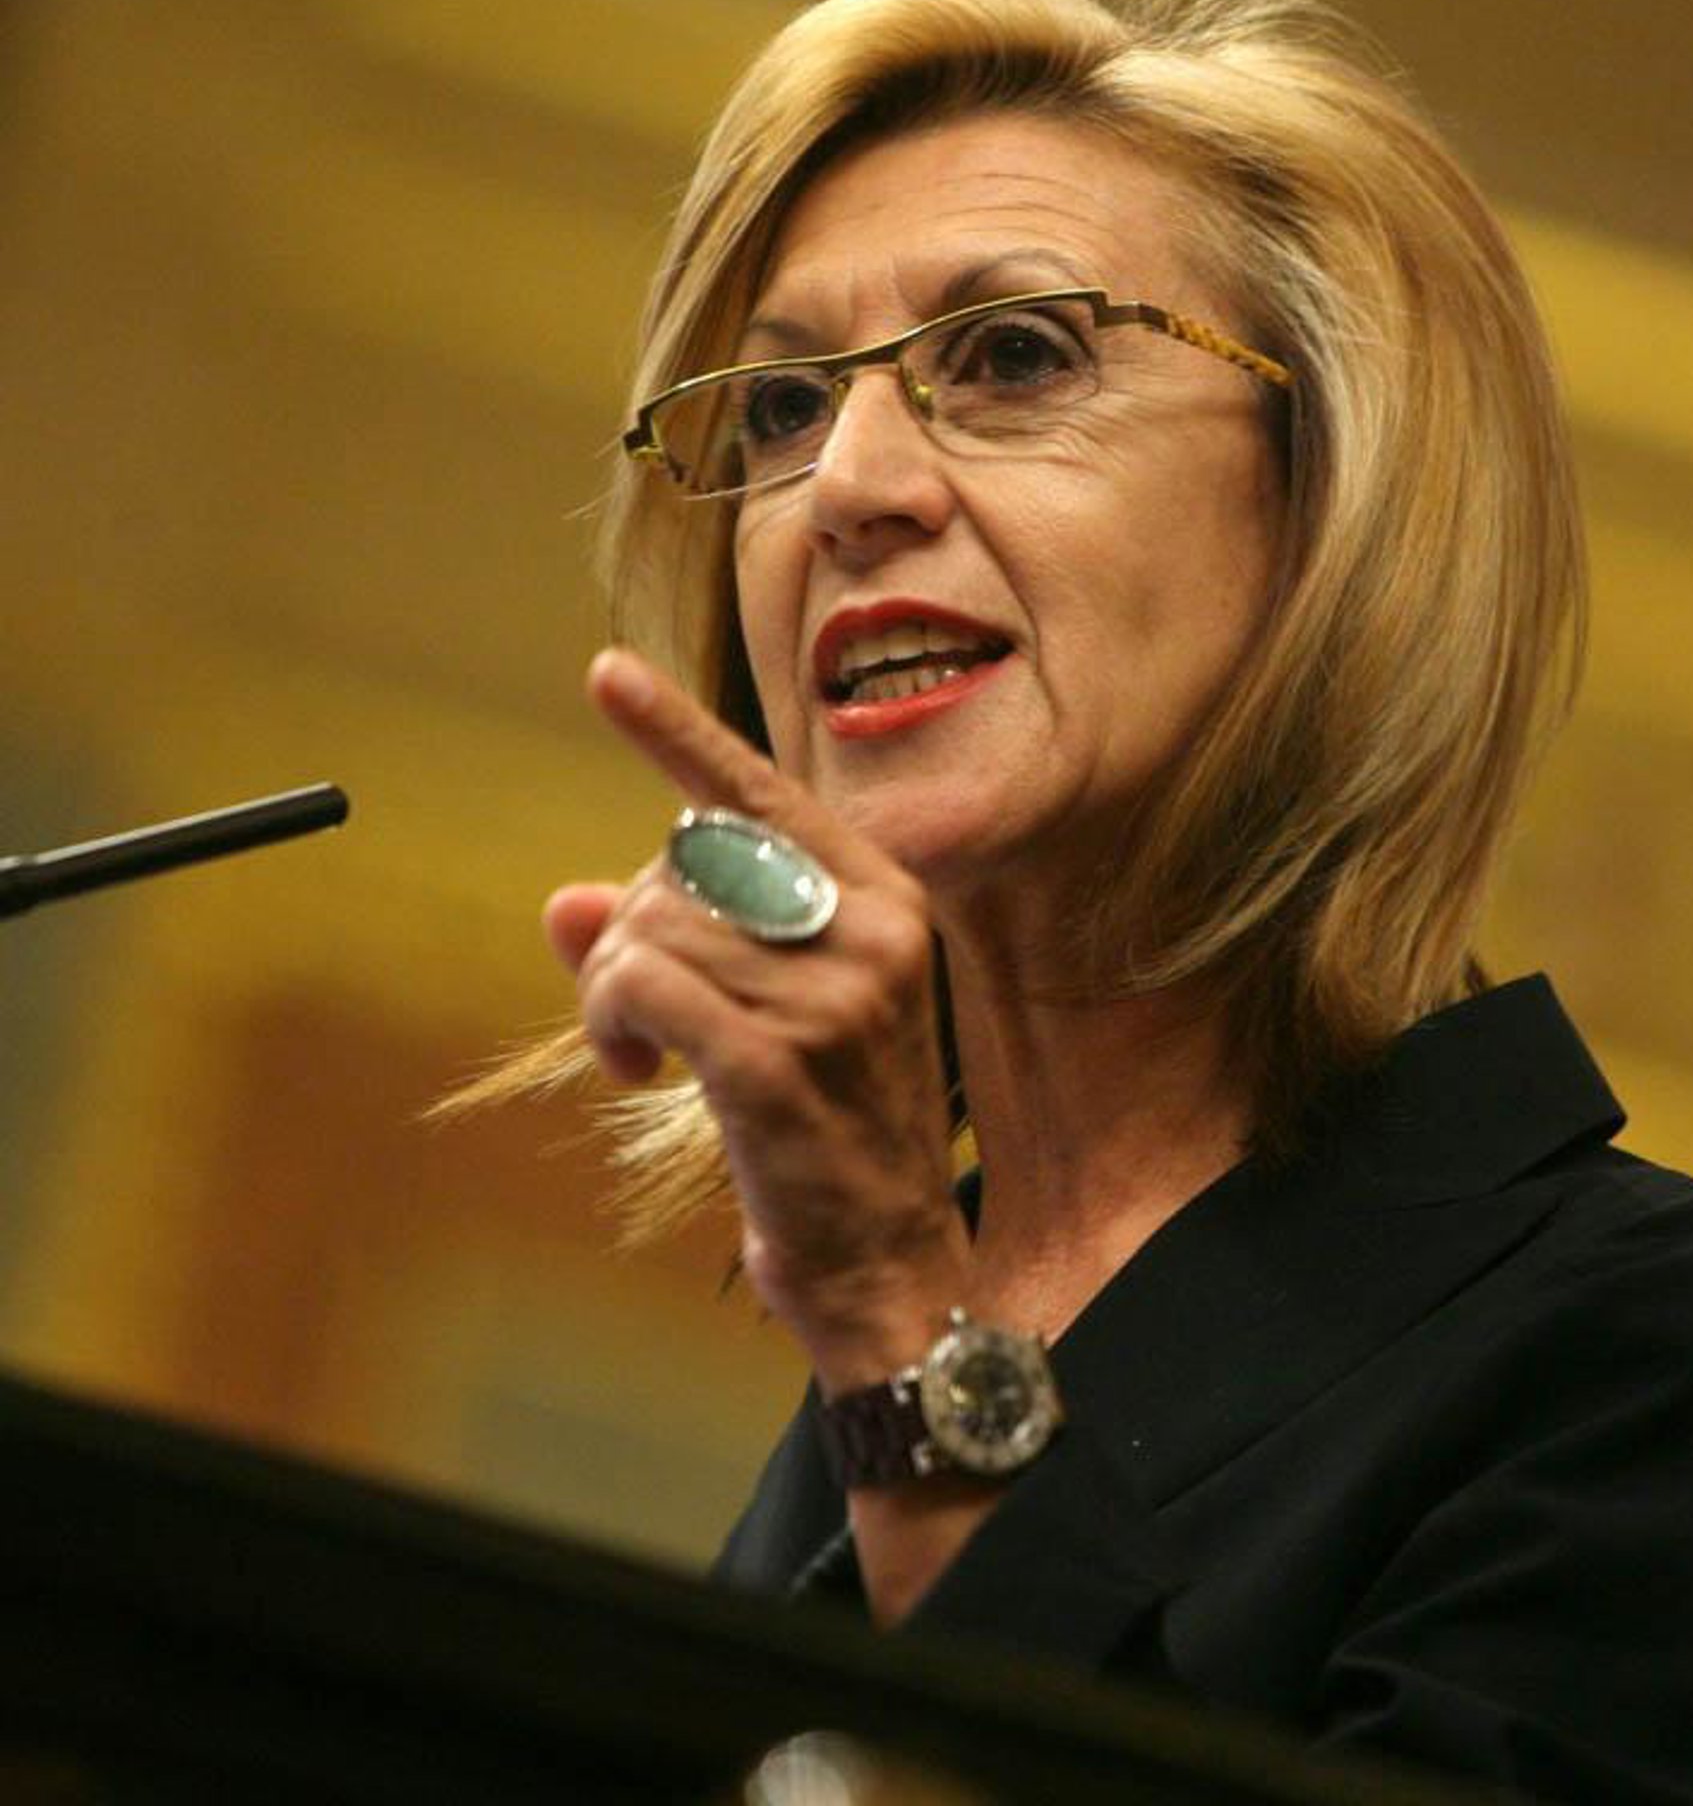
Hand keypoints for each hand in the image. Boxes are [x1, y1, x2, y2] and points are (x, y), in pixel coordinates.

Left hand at [546, 649, 970, 1372]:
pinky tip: (634, 1070)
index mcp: (884, 898)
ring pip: (646, 924)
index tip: (605, 674)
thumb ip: (682, 943)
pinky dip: (608, 1020)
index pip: (764, 791)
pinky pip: (639, 984)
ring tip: (637, 1051)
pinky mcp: (777, 1059)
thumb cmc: (827, 1126)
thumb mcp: (771, 1012)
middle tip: (639, 1007)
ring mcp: (832, 995)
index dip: (677, 733)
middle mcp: (871, 930)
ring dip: (610, 988)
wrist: (886, 1260)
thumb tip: (564, 903)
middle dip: (631, 925)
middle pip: (681, 860)